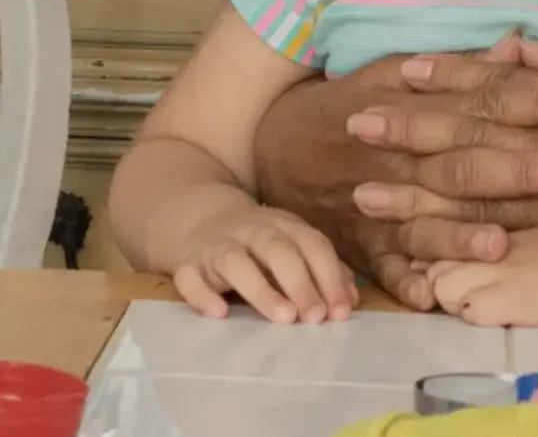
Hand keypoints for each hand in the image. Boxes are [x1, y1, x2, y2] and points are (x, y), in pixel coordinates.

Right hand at [170, 206, 357, 324]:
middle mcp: (251, 231)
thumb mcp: (294, 247)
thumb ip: (324, 271)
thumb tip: (349, 301)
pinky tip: (219, 313)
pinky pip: (190, 278)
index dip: (328, 277)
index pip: (312, 245)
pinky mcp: (187, 264)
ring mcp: (216, 246)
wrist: (202, 219)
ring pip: (235, 261)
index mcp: (284, 226)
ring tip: (283, 318)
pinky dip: (202, 295)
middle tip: (315, 317)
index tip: (339, 313)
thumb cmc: (260, 245)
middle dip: (300, 283)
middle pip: (277, 250)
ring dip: (261, 289)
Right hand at [250, 35, 537, 309]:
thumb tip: (517, 46)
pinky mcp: (361, 245)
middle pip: (465, 164)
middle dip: (521, 170)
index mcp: (414, 110)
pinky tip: (432, 296)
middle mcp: (399, 160)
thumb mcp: (391, 71)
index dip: (529, 99)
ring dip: (462, 234)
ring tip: (505, 241)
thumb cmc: (347, 104)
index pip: (480, 103)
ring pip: (426, 221)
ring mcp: (378, 206)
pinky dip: (404, 281)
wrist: (269, 147)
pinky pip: (382, 267)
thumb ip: (457, 67)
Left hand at [350, 38, 537, 262]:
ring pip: (479, 203)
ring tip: (367, 197)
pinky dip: (461, 252)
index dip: (448, 80)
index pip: (501, 90)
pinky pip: (504, 248)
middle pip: (477, 146)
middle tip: (358, 127)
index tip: (401, 73)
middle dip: (414, 137)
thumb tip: (515, 46)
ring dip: (420, 200)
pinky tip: (419, 255)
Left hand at [426, 226, 537, 327]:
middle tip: (463, 299)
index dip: (445, 264)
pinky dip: (475, 319)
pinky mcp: (519, 297)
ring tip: (482, 311)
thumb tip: (516, 269)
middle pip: (434, 261)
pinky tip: (498, 320)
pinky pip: (471, 310)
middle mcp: (496, 246)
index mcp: (505, 233)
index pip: (447, 242)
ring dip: (454, 303)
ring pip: (443, 286)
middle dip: (440, 283)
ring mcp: (505, 271)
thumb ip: (526, 254)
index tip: (452, 277)